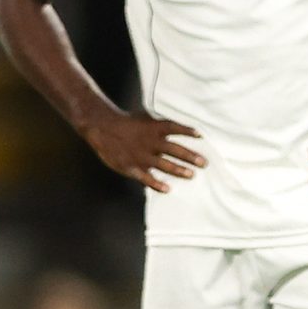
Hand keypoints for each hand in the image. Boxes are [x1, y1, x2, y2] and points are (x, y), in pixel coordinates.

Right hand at [86, 110, 205, 192]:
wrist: (102, 128)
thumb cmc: (126, 123)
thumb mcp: (145, 118)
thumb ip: (161, 125)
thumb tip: (178, 128)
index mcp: (154, 128)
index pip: (175, 128)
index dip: (188, 132)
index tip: (201, 136)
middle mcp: (151, 142)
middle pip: (175, 149)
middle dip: (191, 157)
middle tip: (204, 163)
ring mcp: (142, 155)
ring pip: (164, 164)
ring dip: (179, 170)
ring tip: (192, 175)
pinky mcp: (132, 166)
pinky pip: (146, 177)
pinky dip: (157, 184)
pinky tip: (167, 189)